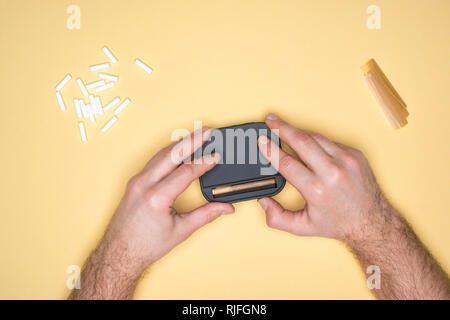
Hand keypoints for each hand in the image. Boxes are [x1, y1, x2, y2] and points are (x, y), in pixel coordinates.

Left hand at [96, 127, 233, 273]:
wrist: (119, 253)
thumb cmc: (145, 245)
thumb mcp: (181, 231)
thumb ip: (206, 215)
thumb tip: (225, 208)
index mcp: (156, 197)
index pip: (186, 172)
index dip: (204, 162)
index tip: (217, 155)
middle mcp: (143, 184)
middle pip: (172, 154)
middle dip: (192, 140)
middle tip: (207, 131)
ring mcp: (136, 181)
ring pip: (161, 155)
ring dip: (180, 145)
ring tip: (195, 137)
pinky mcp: (134, 182)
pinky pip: (153, 161)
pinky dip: (168, 153)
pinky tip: (177, 150)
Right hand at [257, 114, 391, 242]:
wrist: (371, 221)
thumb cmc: (339, 223)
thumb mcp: (303, 228)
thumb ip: (278, 218)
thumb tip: (264, 201)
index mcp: (317, 190)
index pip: (287, 163)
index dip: (271, 150)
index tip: (261, 141)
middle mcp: (333, 172)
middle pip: (301, 140)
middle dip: (282, 128)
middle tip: (270, 120)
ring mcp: (346, 160)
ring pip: (315, 137)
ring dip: (297, 129)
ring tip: (283, 125)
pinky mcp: (355, 154)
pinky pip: (329, 141)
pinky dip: (315, 139)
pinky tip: (305, 139)